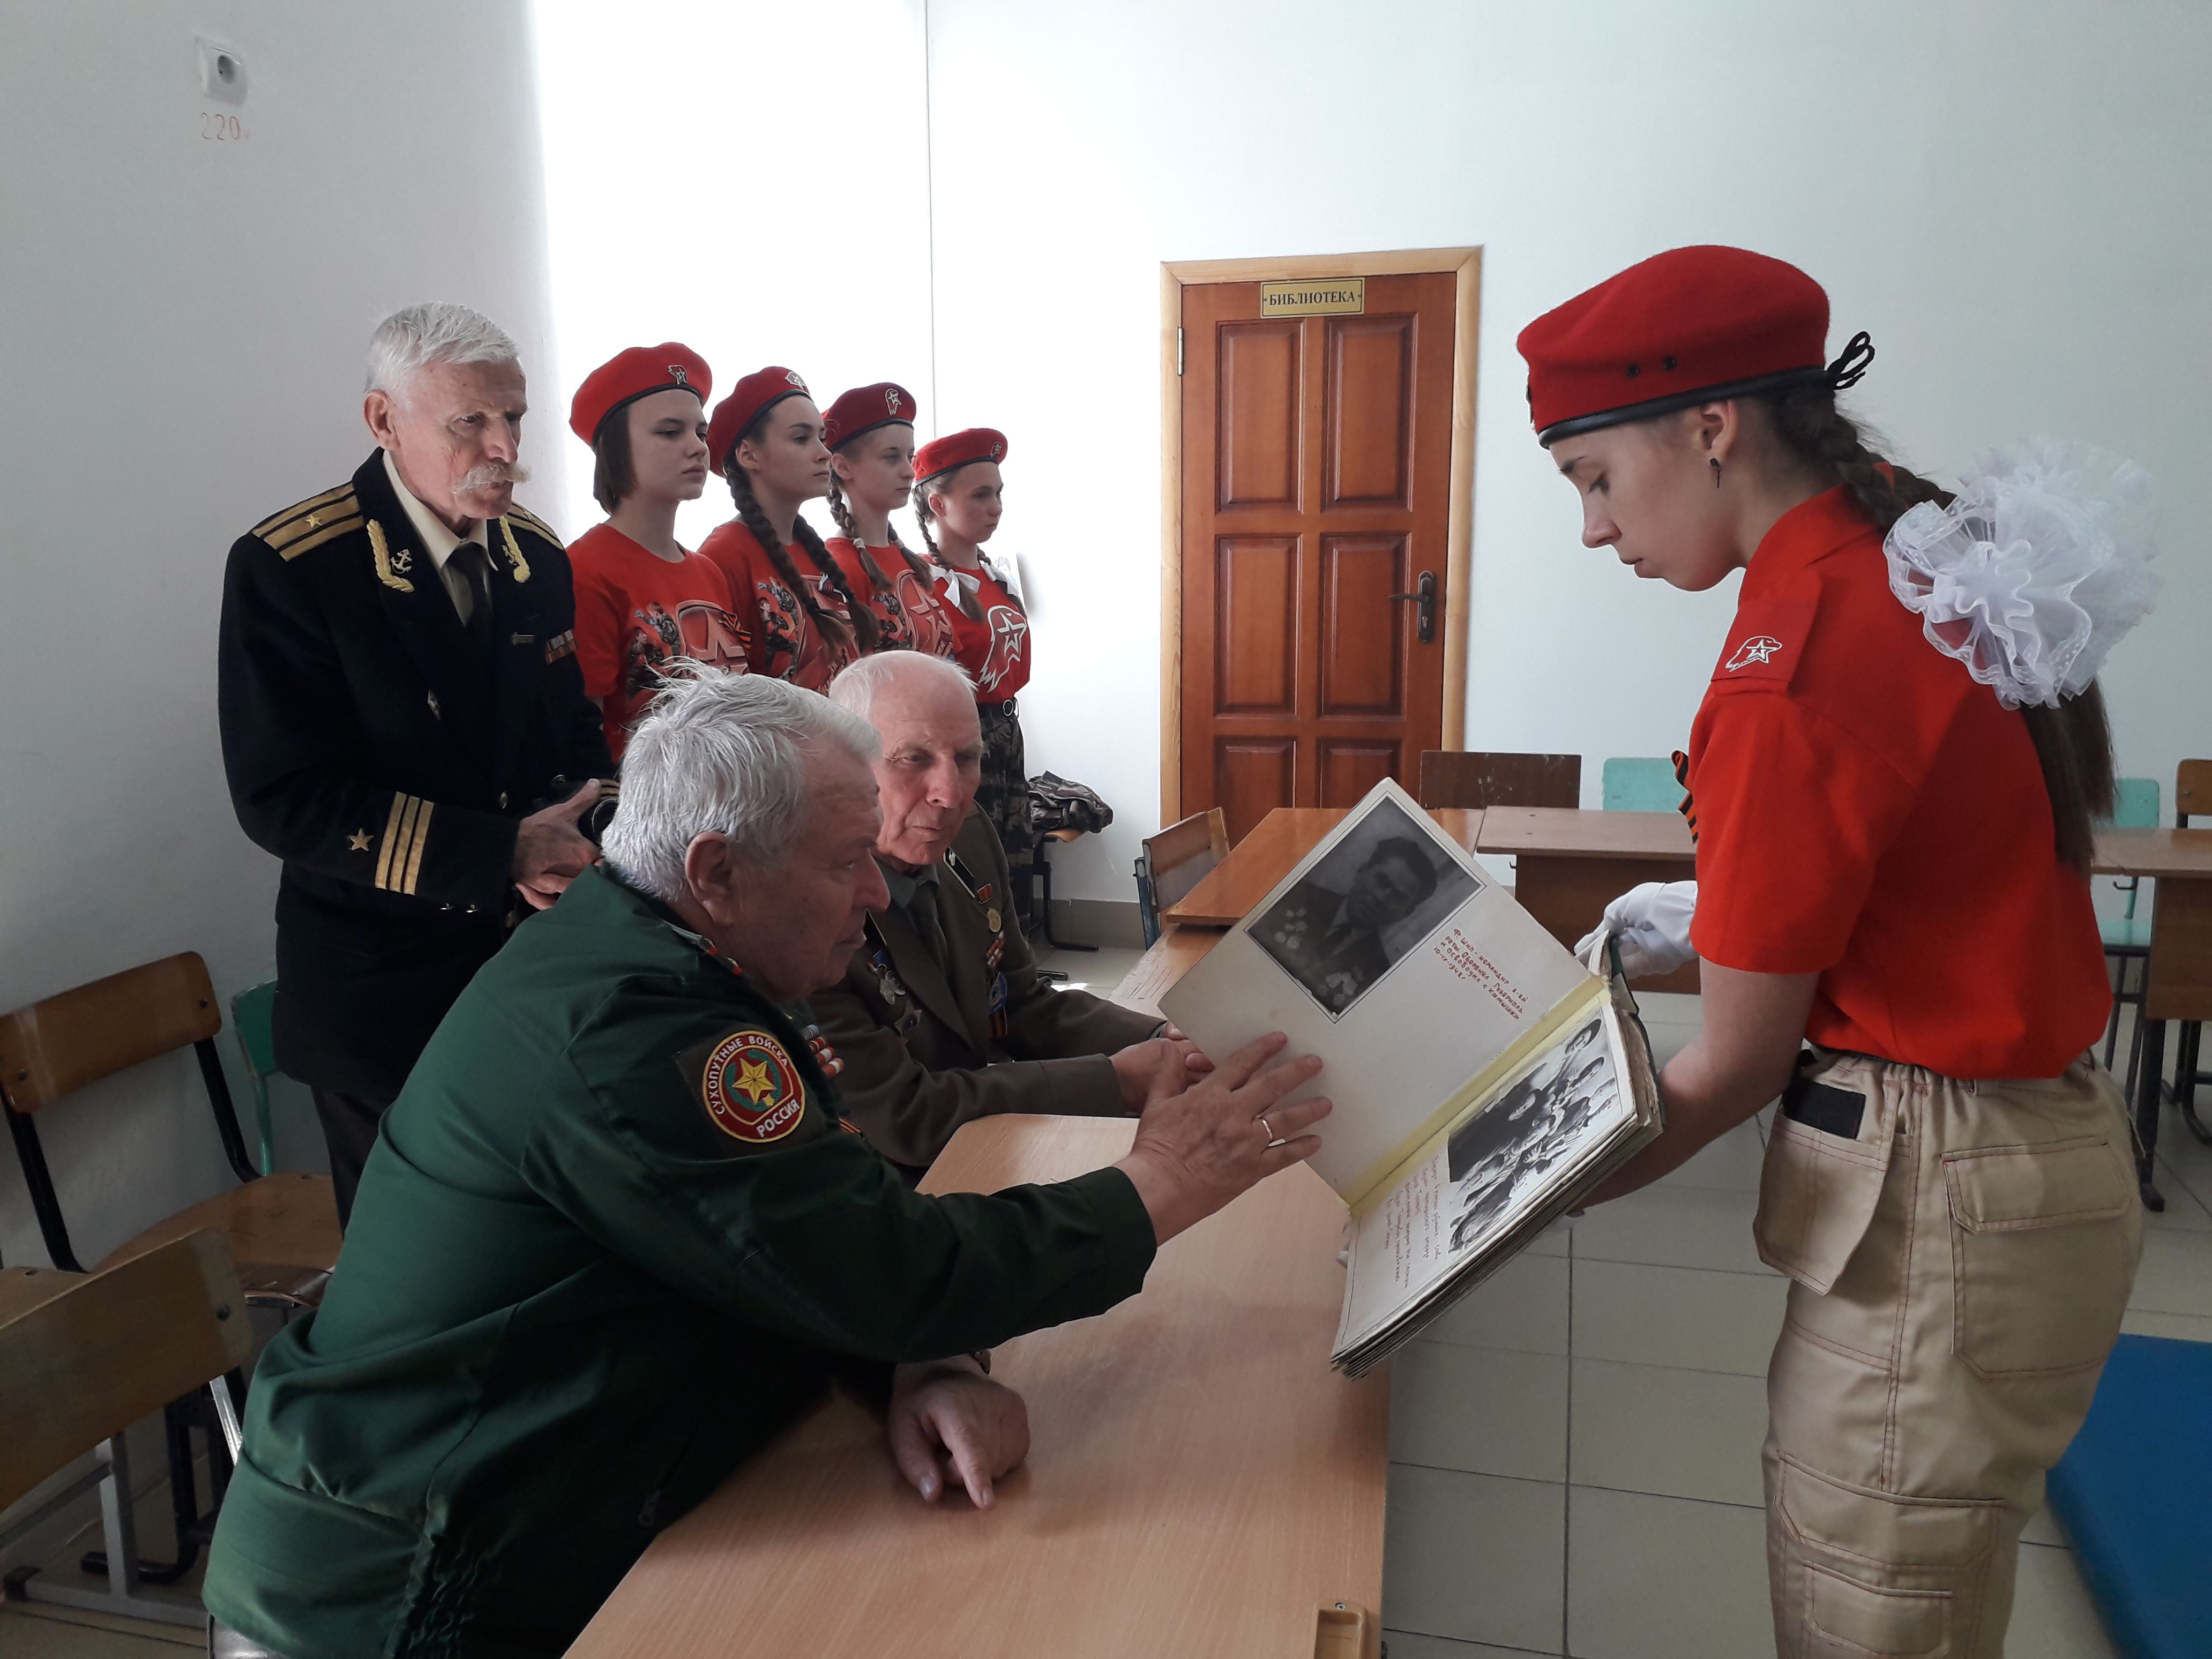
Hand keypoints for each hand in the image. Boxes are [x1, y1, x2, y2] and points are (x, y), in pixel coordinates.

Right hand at [512, 779, 601, 909]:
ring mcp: (559, 883)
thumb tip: (596, 783)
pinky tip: (558, 901)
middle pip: (593, 881)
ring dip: (578, 893)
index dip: (605, 864)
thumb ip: (583, 800)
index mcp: (585, 853)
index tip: (605, 863)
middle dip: (595, 881)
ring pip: (576, 893)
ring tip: (579, 891)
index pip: (604, 863)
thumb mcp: (562, 812)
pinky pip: (554, 902)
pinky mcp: (544, 891)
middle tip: (594, 878)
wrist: (507, 843)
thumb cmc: (537, 829)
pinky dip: (556, 903)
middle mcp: (576, 871)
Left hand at [886, 1359, 1029, 1507]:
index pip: (970, 1446)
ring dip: (980, 1466)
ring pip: (1001, 1464)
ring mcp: (1011, 1406)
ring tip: (962, 1443)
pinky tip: (982, 1441)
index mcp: (955, 1407)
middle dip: (961, 1472)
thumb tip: (934, 1494)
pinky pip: (1014, 1456)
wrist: (944, 1366)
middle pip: (984, 1464)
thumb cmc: (919, 1403)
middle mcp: (991, 1403)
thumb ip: (914, 1463)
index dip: (977, 1476)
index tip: (987, 1504)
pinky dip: (997, 1458)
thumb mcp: (901, 1430)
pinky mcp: (1021, 1412)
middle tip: (943, 1451)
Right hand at [1111, 1032, 1330, 1244]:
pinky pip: (1283, 1156)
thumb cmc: (1155, 1147)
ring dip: (1308, 1110)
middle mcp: (1234, 1114)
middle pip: (1271, 1087)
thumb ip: (1167, 1074)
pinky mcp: (1252, 1168)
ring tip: (1326, 1103)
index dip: (1262, 1049)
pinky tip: (1316, 1142)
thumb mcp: (1155, 1104)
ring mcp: (1246, 1142)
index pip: (1242, 1064)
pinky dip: (1301, 1148)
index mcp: (1210, 1095)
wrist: (1160, 1188)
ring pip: (1285, 1120)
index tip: (1281, 1038)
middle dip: (1296, 1072)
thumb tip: (1170, 1048)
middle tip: (1316, 1062)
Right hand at [1574, 880, 1696, 978]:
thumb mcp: (1625, 906)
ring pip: (1621, 960)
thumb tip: (1601, 934)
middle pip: (1613, 946)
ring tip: (1587, 974)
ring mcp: (1647, 948)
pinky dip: (1618, 973)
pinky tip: (1603, 977)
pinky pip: (1633, 970)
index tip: (1578, 951)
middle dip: (1597, 955)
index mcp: (1632, 912)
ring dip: (1606, 966)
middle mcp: (1639, 930)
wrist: (1689, 919)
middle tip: (1579, 967)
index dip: (1594, 939)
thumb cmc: (1656, 905)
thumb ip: (1610, 919)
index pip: (1609, 928)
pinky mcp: (1655, 964)